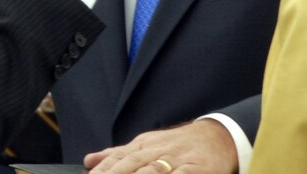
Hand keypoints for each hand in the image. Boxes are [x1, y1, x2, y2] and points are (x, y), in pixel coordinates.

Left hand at [84, 120, 237, 173]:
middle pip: (131, 165)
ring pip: (153, 171)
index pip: (118, 159)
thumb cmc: (177, 145)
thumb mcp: (146, 144)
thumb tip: (89, 161)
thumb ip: (118, 154)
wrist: (216, 137)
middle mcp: (157, 152)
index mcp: (143, 146)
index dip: (103, 170)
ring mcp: (176, 160)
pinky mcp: (196, 168)